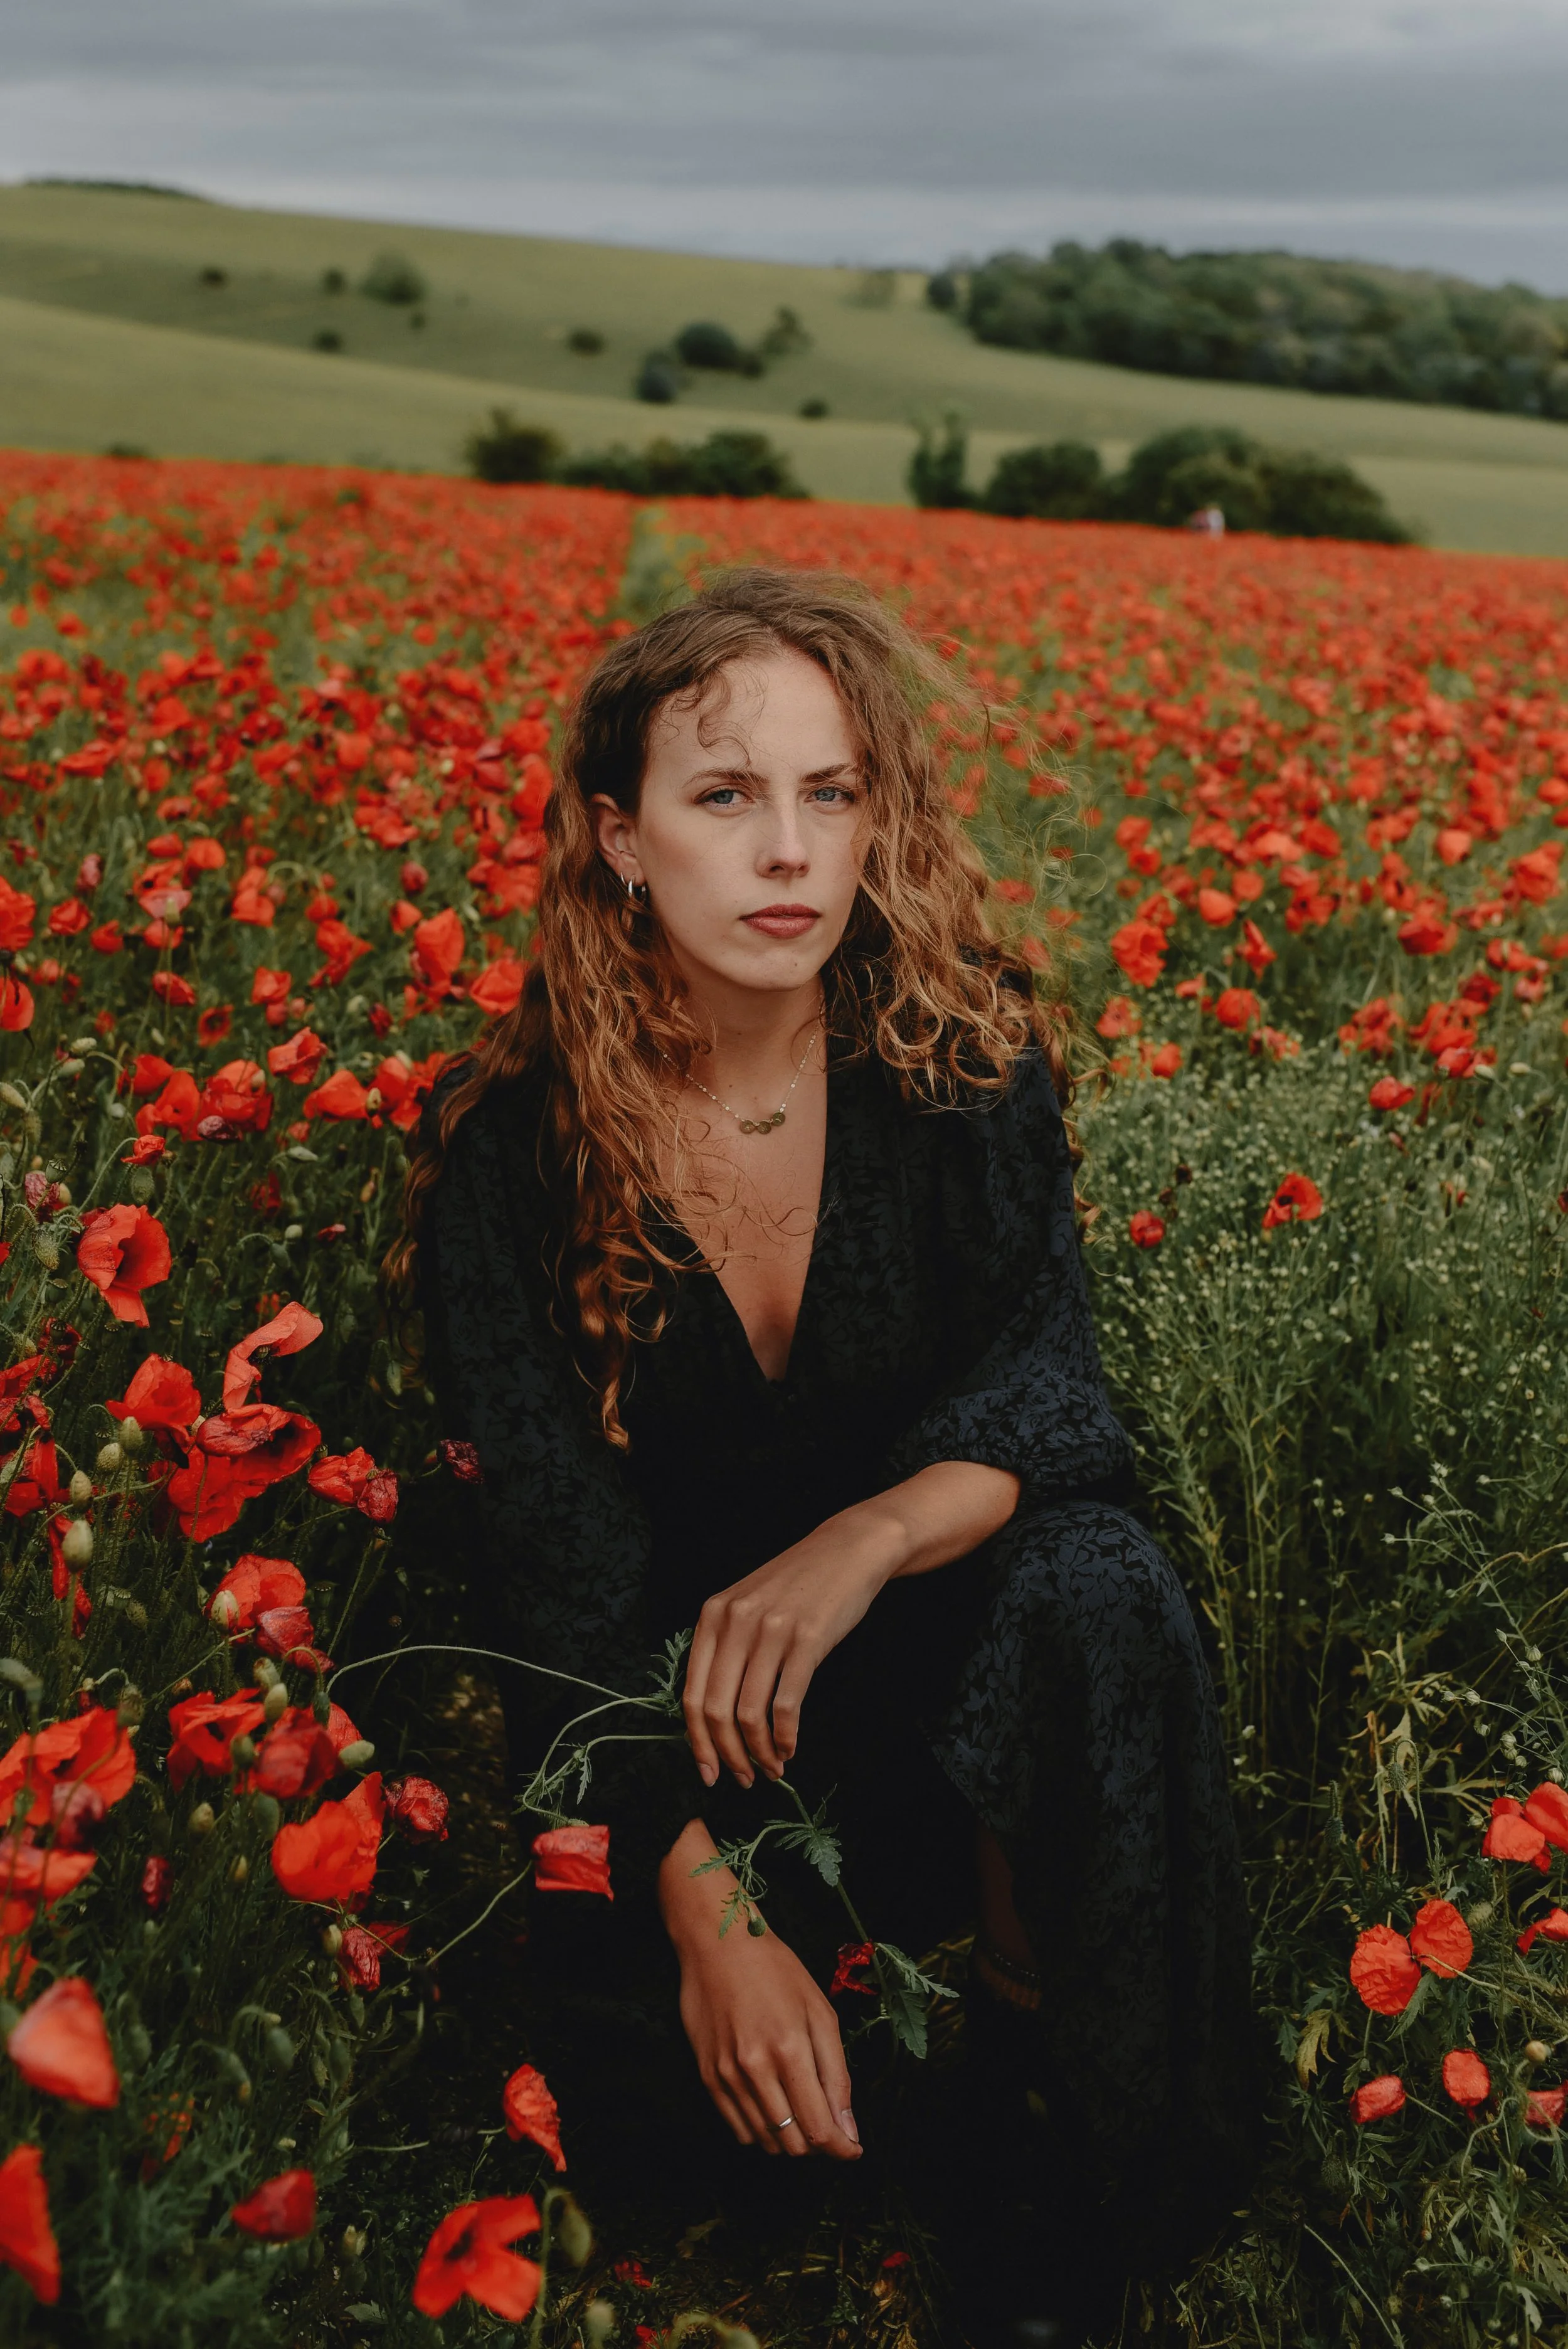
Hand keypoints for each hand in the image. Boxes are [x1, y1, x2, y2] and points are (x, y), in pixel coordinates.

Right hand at [660, 1820, 860, 2160]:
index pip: (818, 2128)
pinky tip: (774, 2107)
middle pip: (793, 2143)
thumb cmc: (775, 1971)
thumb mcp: (820, 2012)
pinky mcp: (708, 2078)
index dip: (841, 2148)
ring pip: (766, 2141)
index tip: (852, 2149)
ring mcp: (727, 2076)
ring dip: (790, 2139)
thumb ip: (837, 2074)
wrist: (717, 1945)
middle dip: (818, 2144)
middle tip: (828, 2123)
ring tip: (801, 2112)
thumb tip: (848, 2130)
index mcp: (790, 2050)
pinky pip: (738, 2130)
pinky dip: (762, 2132)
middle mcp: (755, 2069)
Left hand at [682, 1505, 899, 1786]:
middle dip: (728, 1755)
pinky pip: (786, 1704)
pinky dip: (785, 1736)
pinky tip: (790, 1747)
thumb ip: (726, 1648)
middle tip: (743, 1779)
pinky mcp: (806, 1640)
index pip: (691, 1694)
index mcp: (712, 1616)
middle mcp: (735, 1623)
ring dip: (759, 1752)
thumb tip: (714, 1716)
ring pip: (749, 1712)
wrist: (847, 1550)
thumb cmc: (798, 1585)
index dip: (697, 1742)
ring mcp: (770, 1631)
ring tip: (772, 1768)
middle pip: (716, 1710)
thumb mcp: (747, 1605)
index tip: (708, 1771)